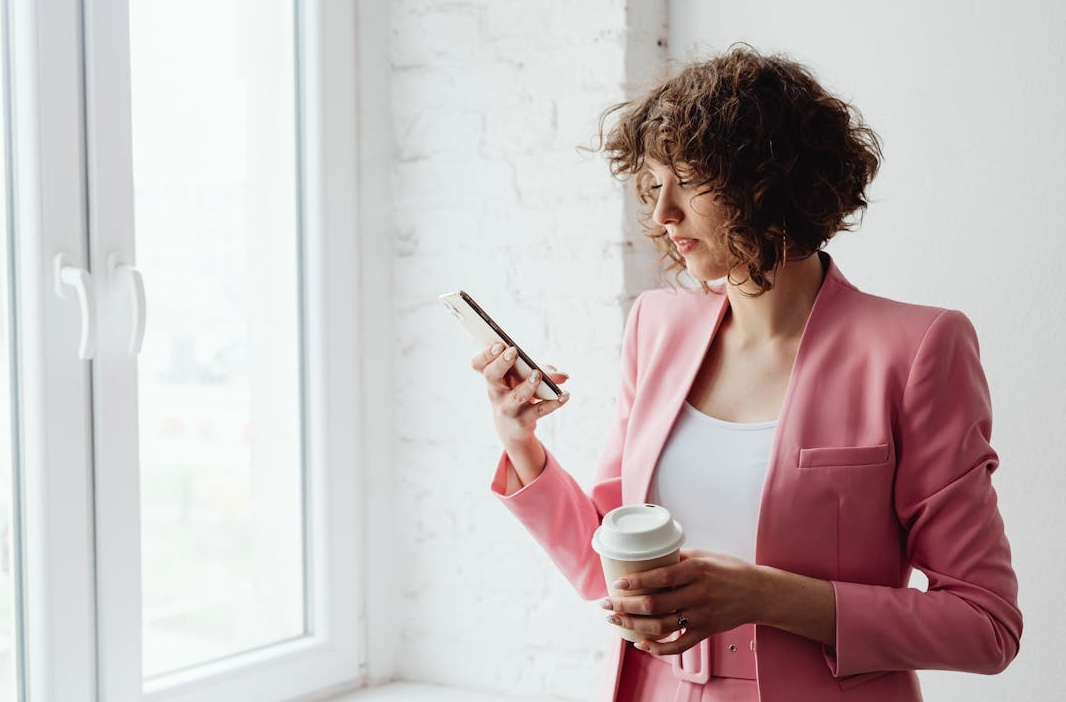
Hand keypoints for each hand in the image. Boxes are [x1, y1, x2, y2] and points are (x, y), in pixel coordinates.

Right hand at [470, 343, 569, 482]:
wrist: (513, 428)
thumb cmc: (517, 393)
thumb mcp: (525, 379)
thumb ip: (543, 371)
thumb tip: (563, 376)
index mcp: (493, 377)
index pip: (479, 364)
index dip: (486, 354)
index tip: (498, 345)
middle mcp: (496, 392)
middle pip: (491, 375)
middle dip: (501, 363)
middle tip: (513, 351)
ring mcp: (507, 408)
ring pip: (515, 396)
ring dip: (528, 385)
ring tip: (538, 374)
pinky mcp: (522, 421)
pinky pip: (538, 411)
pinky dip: (553, 403)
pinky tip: (565, 395)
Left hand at [600, 549, 765, 655]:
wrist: (759, 593)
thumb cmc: (731, 571)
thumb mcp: (705, 555)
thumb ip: (678, 556)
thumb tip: (650, 555)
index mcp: (697, 571)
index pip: (660, 577)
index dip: (636, 582)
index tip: (617, 583)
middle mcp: (698, 594)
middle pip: (654, 605)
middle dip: (625, 606)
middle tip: (606, 604)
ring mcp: (701, 616)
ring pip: (661, 626)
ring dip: (633, 625)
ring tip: (615, 620)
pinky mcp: (705, 632)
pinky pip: (678, 645)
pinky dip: (657, 648)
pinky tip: (641, 643)